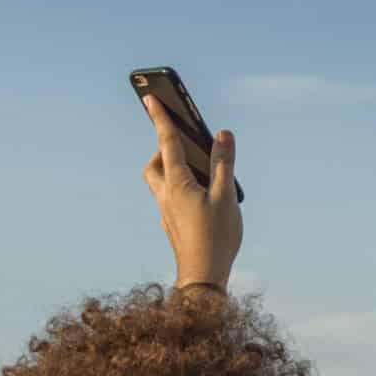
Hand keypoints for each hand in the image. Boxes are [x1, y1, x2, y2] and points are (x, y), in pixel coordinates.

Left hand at [142, 94, 242, 289]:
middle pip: (155, 165)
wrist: (203, 278)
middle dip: (164, 150)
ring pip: (160, 184)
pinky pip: (169, 200)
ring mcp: (167, 213)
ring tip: (197, 172)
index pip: (166, 142)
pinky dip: (179, 190)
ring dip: (171, 171)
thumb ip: (223, 164)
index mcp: (177, 183)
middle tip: (182, 144)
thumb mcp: (225, 197)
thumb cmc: (216, 238)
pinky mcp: (173, 227)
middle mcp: (166, 196)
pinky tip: (199, 201)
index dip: (160, 118)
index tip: (150, 97)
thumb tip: (222, 133)